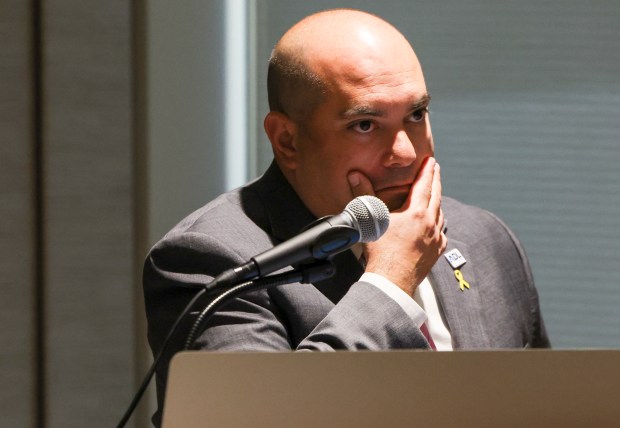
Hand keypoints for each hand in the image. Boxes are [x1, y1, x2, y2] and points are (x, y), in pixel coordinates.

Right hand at [347, 157, 446, 295]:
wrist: (391, 282)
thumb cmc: (380, 252)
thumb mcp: (370, 219)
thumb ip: (363, 194)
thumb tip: (355, 174)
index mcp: (416, 213)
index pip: (424, 185)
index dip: (427, 171)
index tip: (431, 160)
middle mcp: (430, 224)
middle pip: (436, 197)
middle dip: (436, 181)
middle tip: (436, 170)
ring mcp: (435, 240)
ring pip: (441, 215)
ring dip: (438, 202)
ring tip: (435, 196)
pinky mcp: (436, 253)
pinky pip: (442, 233)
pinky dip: (439, 224)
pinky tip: (436, 225)